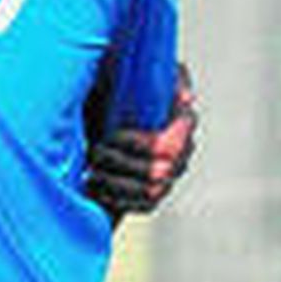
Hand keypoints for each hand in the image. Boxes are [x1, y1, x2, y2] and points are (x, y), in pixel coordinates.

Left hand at [85, 64, 197, 217]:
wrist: (113, 110)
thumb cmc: (126, 87)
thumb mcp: (142, 75)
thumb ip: (166, 78)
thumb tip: (187, 98)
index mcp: (184, 124)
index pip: (167, 144)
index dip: (137, 144)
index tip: (111, 135)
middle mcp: (183, 153)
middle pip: (157, 172)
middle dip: (121, 164)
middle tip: (95, 153)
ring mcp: (171, 176)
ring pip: (150, 191)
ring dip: (116, 183)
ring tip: (93, 171)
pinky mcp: (156, 195)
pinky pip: (144, 206)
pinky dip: (119, 200)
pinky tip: (98, 187)